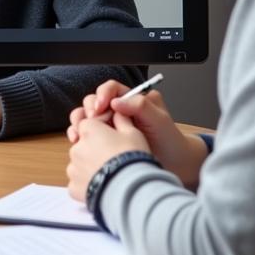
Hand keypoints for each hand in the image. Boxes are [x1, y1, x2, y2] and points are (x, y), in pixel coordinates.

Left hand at [66, 111, 149, 202]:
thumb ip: (122, 119)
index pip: (90, 123)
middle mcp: (76, 147)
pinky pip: (78, 183)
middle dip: (95, 148)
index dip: (102, 129)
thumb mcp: (133, 133)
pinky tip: (103, 186)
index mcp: (88, 129)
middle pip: (84, 144)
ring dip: (90, 167)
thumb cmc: (133, 158)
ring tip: (110, 174)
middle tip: (113, 158)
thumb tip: (117, 111)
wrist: (131, 190)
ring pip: (80, 164)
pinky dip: (87, 184)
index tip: (114, 138)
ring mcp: (73, 168)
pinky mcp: (74, 187)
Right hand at [68, 79, 206, 188]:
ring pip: (87, 117)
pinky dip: (79, 136)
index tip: (101, 106)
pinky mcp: (105, 142)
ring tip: (79, 132)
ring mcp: (111, 127)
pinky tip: (78, 141)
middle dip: (90, 109)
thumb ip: (141, 106)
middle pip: (94, 101)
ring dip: (80, 122)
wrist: (176, 165)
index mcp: (131, 100)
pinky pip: (87, 135)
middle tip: (92, 121)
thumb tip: (116, 101)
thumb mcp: (160, 120)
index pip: (111, 89)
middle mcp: (118, 111)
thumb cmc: (171, 141)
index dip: (102, 94)